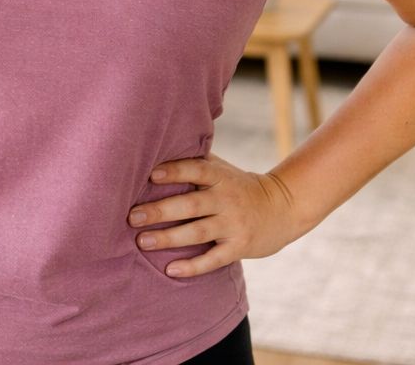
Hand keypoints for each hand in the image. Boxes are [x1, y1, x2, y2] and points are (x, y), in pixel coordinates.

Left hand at [126, 152, 311, 277]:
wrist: (281, 209)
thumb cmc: (238, 186)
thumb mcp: (222, 169)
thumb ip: (196, 161)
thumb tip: (157, 145)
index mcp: (220, 176)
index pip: (195, 170)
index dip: (174, 171)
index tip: (150, 175)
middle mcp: (227, 199)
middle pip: (190, 205)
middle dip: (160, 211)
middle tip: (132, 217)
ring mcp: (234, 224)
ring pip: (198, 233)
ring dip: (169, 238)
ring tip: (142, 242)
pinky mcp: (239, 247)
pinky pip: (214, 259)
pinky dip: (193, 266)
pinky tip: (171, 270)